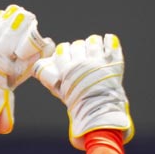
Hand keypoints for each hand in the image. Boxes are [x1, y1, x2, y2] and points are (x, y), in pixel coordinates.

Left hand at [0, 4, 54, 133]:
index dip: (22, 22)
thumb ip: (35, 56)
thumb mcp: (23, 71)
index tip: (30, 16)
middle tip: (22, 12)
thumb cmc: (8, 84)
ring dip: (3, 17)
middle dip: (14, 17)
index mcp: (0, 54)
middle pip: (2, 25)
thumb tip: (48, 42)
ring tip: (12, 13)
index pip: (12, 32)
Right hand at [33, 34, 133, 148]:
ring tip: (95, 48)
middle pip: (77, 44)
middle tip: (83, 53)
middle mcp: (81, 63)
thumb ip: (54, 82)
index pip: (62, 50)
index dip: (65, 50)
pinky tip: (108, 42)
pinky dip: (109, 41)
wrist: (100, 112)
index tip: (67, 52)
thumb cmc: (80, 105)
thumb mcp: (63, 94)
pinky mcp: (113, 61)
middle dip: (79, 48)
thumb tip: (41, 72)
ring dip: (93, 43)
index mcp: (67, 70)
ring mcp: (98, 61)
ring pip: (93, 41)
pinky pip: (110, 42)